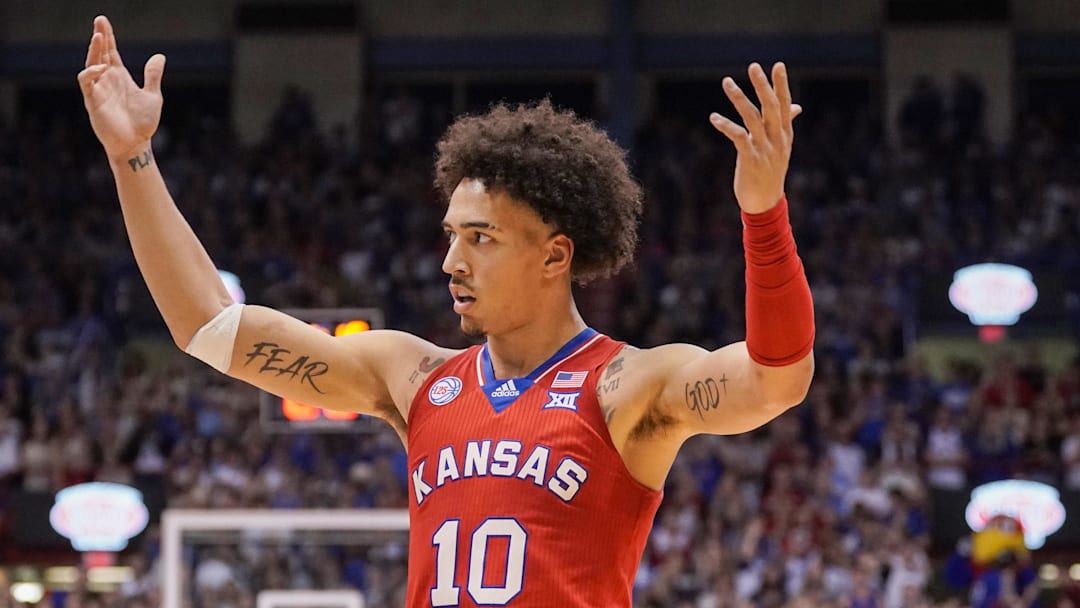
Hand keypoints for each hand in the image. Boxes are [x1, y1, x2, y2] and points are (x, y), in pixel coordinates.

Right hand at [77, 16, 165, 161]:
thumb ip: (153, 75)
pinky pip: (86, 82)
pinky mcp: (93, 101)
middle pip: (99, 53)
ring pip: (90, 64)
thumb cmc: (142, 123)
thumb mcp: (152, 95)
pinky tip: (102, 67)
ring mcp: (98, 90)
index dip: (107, 37)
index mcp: (119, 77)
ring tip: (98, 36)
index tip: (103, 21)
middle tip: (99, 21)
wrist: (136, 144)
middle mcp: (107, 80)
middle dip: (99, 37)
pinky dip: (91, 72)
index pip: (110, 52)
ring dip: (93, 51)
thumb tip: (160, 55)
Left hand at [709, 62, 801, 213]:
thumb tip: (796, 106)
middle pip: (771, 107)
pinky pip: (739, 137)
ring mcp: (765, 149)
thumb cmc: (770, 172)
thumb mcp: (782, 147)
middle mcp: (777, 139)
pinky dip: (726, 125)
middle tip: (754, 66)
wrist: (766, 203)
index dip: (781, 85)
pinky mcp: (751, 160)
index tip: (777, 65)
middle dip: (763, 86)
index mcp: (785, 134)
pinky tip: (714, 117)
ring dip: (739, 98)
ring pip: (752, 118)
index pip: (785, 105)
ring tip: (727, 82)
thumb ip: (786, 124)